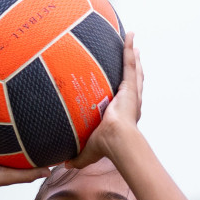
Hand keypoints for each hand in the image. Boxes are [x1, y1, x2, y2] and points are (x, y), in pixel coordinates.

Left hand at [69, 32, 142, 167]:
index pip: (126, 98)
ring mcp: (132, 92)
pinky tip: (129, 34)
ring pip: (134, 68)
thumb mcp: (89, 151)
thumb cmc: (107, 147)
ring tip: (132, 40)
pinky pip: (129, 62)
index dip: (127, 90)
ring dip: (133, 53)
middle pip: (135, 80)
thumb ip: (78, 157)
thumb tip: (65, 165)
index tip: (125, 84)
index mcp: (125, 113)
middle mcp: (131, 101)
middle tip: (134, 55)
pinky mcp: (130, 86)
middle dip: (135, 67)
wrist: (118, 141)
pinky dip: (129, 47)